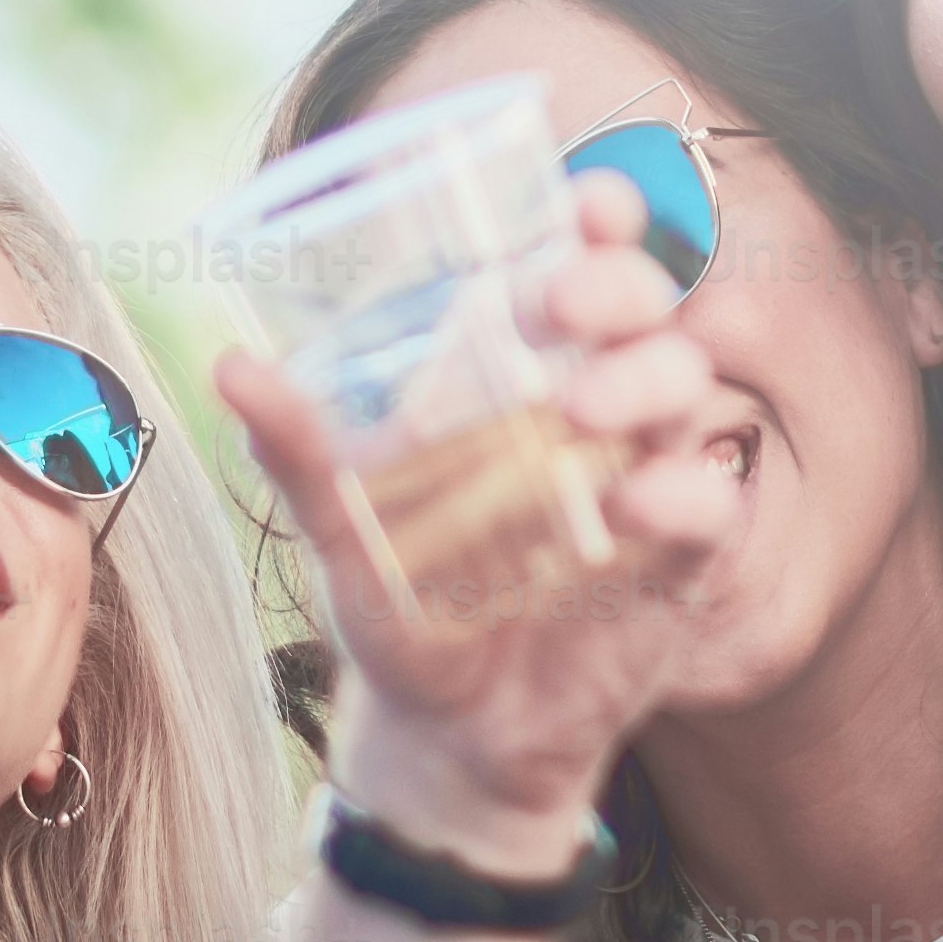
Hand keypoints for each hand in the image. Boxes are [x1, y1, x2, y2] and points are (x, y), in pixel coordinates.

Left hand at [222, 168, 747, 871]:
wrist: (448, 745)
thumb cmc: (403, 613)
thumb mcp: (343, 532)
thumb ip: (301, 454)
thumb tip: (233, 368)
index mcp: (525, 374)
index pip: (578, 266)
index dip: (598, 218)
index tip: (582, 196)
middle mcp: (595, 410)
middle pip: (646, 308)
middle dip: (619, 283)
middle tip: (559, 299)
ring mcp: (642, 479)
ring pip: (686, 388)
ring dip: (645, 376)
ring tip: (579, 404)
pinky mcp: (676, 563)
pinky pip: (709, 506)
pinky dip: (682, 493)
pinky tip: (631, 504)